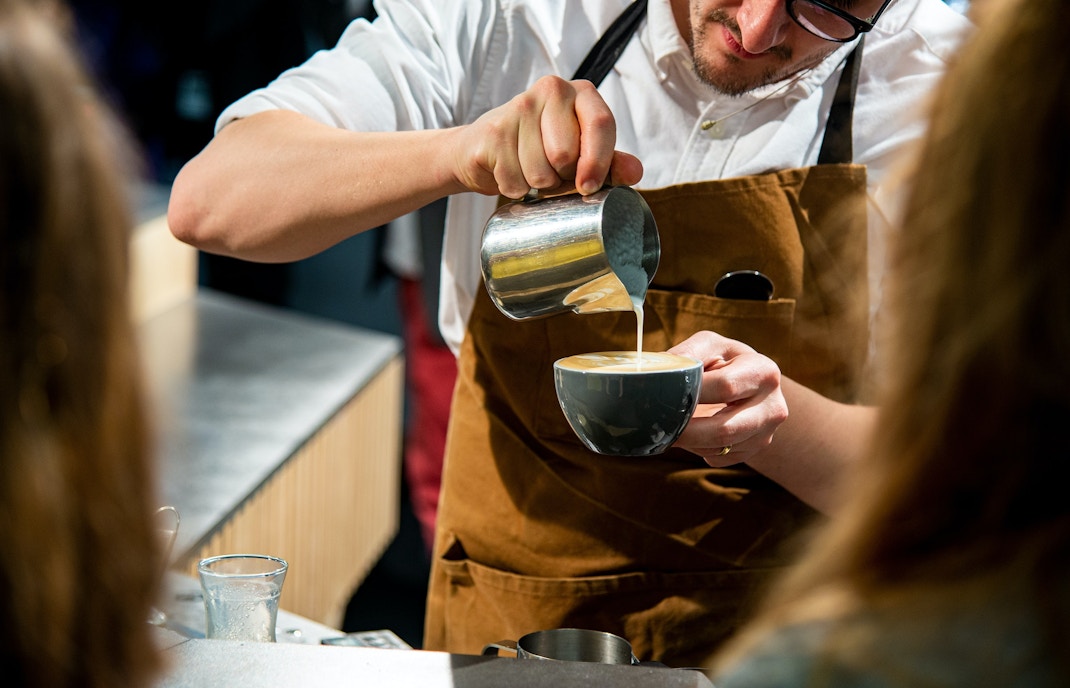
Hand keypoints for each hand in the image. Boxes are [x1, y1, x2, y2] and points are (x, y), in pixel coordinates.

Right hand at [451, 75, 642, 198]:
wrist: (483, 150)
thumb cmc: (541, 152)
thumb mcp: (581, 156)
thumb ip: (611, 164)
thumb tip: (635, 172)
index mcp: (581, 93)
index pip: (601, 124)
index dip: (598, 162)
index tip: (588, 187)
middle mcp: (551, 89)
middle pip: (566, 154)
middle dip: (561, 177)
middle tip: (552, 171)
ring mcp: (519, 106)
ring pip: (539, 172)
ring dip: (536, 186)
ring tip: (529, 170)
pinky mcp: (493, 130)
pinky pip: (514, 180)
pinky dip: (513, 189)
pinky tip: (509, 172)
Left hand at [668, 331, 788, 466]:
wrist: (750, 382)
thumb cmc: (723, 360)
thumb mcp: (708, 346)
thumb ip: (685, 356)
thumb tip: (652, 374)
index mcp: (763, 372)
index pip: (725, 387)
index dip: (692, 394)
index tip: (663, 397)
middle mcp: (773, 406)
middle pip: (724, 429)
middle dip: (687, 430)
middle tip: (660, 426)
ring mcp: (767, 433)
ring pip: (720, 447)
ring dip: (689, 441)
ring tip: (671, 426)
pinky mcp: (755, 450)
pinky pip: (720, 457)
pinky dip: (698, 448)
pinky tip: (692, 432)